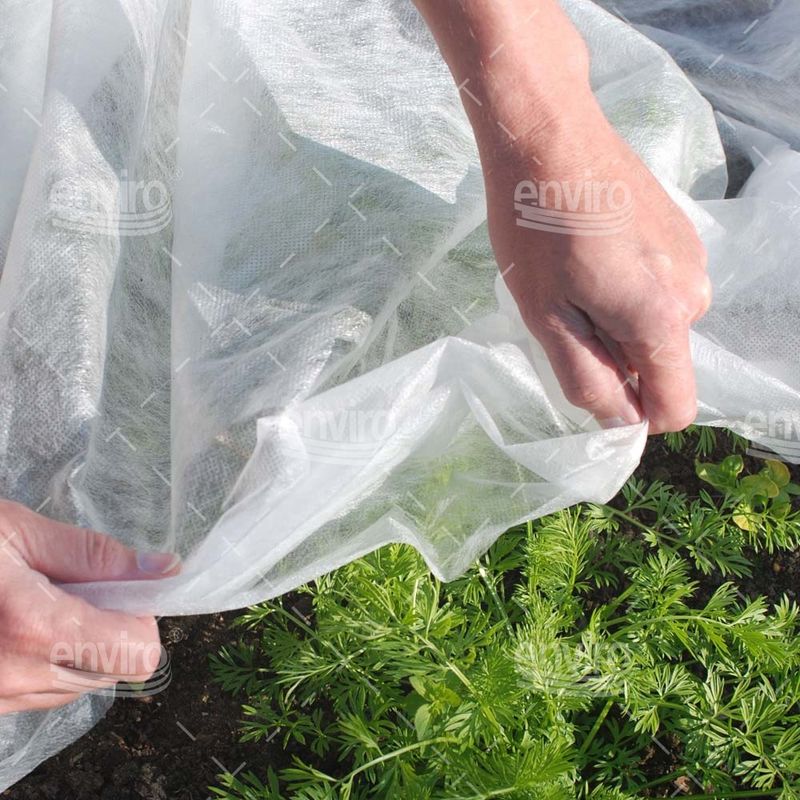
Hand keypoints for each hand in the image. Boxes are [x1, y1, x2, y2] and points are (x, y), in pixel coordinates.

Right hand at [0, 500, 179, 713]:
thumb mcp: (16, 533)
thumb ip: (94, 555)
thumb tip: (161, 569)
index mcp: (34, 630)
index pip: (138, 654)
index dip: (141, 616)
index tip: (120, 587)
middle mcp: (17, 678)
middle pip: (114, 670)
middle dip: (111, 627)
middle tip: (75, 588)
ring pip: (81, 684)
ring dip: (79, 645)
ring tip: (38, 604)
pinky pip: (44, 692)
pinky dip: (48, 661)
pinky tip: (17, 626)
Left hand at [414, 0, 710, 433]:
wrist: (547, 131)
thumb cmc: (535, 228)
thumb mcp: (547, 318)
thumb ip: (587, 379)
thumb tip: (621, 421)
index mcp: (663, 320)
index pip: (675, 407)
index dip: (633, 414)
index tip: (589, 385)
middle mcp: (694, 291)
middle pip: (659, 363)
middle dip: (613, 354)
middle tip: (562, 310)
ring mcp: (692, 256)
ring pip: (655, 324)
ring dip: (614, 318)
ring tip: (571, 276)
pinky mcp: (680, 231)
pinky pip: (656, 288)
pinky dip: (624, 287)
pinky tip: (588, 251)